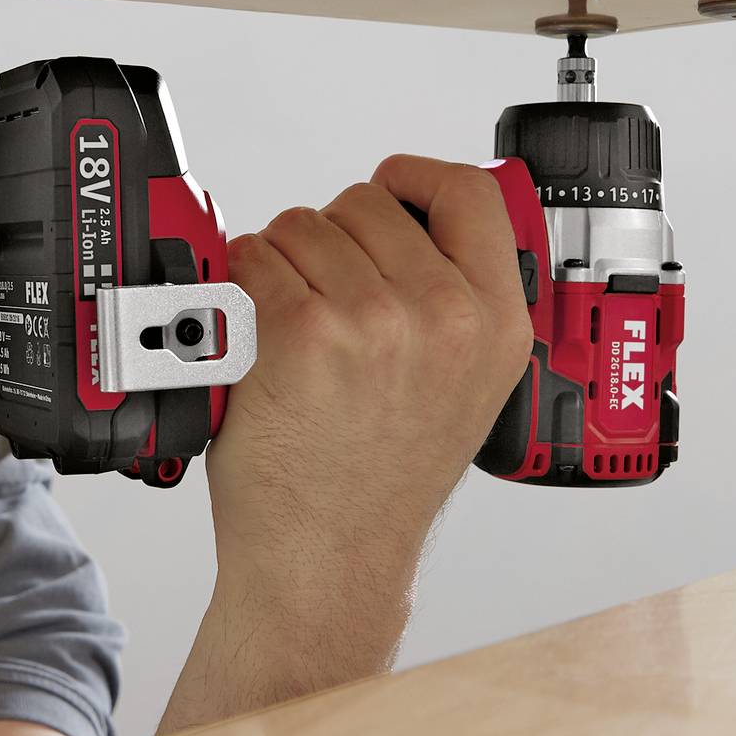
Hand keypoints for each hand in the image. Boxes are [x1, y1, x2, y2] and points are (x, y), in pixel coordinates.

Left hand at [156, 156, 532, 732]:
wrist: (328, 557)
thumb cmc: (378, 479)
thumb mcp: (464, 387)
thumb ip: (456, 299)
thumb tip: (409, 213)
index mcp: (496, 321)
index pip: (470, 192)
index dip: (416, 178)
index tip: (390, 188)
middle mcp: (443, 315)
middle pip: (366, 202)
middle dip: (331, 239)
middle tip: (324, 304)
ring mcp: (372, 319)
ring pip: (302, 224)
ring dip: (280, 261)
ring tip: (290, 331)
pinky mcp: (300, 330)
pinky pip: (253, 256)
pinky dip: (239, 283)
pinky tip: (253, 335)